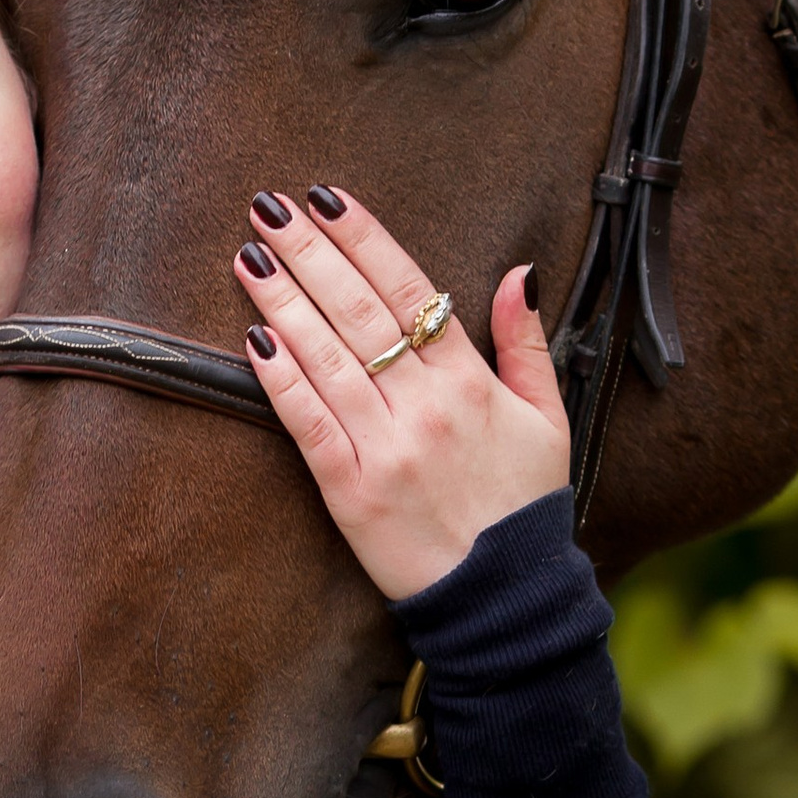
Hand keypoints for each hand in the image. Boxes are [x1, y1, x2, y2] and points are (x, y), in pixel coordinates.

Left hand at [232, 187, 568, 599]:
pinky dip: (280, 377)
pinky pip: (307, 422)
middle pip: (359, 310)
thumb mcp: (549, 418)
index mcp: (471, 383)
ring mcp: (385, 447)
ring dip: (282, 300)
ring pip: (325, 357)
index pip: (412, 290)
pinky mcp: (349, 491)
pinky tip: (254, 336)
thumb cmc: (523, 506)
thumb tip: (520, 273)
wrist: (503, 598)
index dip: (365, 239)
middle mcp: (426, 406)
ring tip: (249, 255)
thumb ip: (526, 343)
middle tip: (267, 207)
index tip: (327, 198)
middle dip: (309, 252)